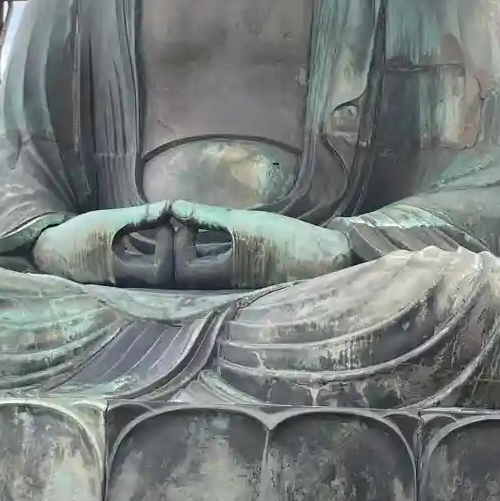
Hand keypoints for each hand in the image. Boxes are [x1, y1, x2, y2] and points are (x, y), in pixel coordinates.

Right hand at [33, 206, 174, 286]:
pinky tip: (152, 237)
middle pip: (167, 277)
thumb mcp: (108, 220)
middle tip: (173, 227)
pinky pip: (148, 272)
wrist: (50, 253)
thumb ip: (140, 216)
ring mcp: (126, 287)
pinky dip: (154, 255)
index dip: (168, 246)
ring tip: (163, 228)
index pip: (161, 270)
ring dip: (165, 252)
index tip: (165, 223)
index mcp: (122, 275)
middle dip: (174, 251)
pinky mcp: (124, 282)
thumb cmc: (76, 236)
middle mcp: (128, 288)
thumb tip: (169, 206)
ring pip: (159, 275)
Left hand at [168, 203, 350, 290]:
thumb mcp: (247, 223)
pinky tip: (202, 238)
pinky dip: (199, 257)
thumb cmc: (290, 242)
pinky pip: (208, 275)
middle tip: (174, 225)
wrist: (329, 260)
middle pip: (178, 280)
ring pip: (192, 279)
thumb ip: (208, 217)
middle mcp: (221, 292)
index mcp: (222, 280)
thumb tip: (174, 208)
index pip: (179, 269)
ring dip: (184, 254)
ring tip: (185, 228)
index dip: (175, 242)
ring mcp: (230, 291)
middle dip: (170, 252)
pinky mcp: (239, 285)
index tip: (182, 217)